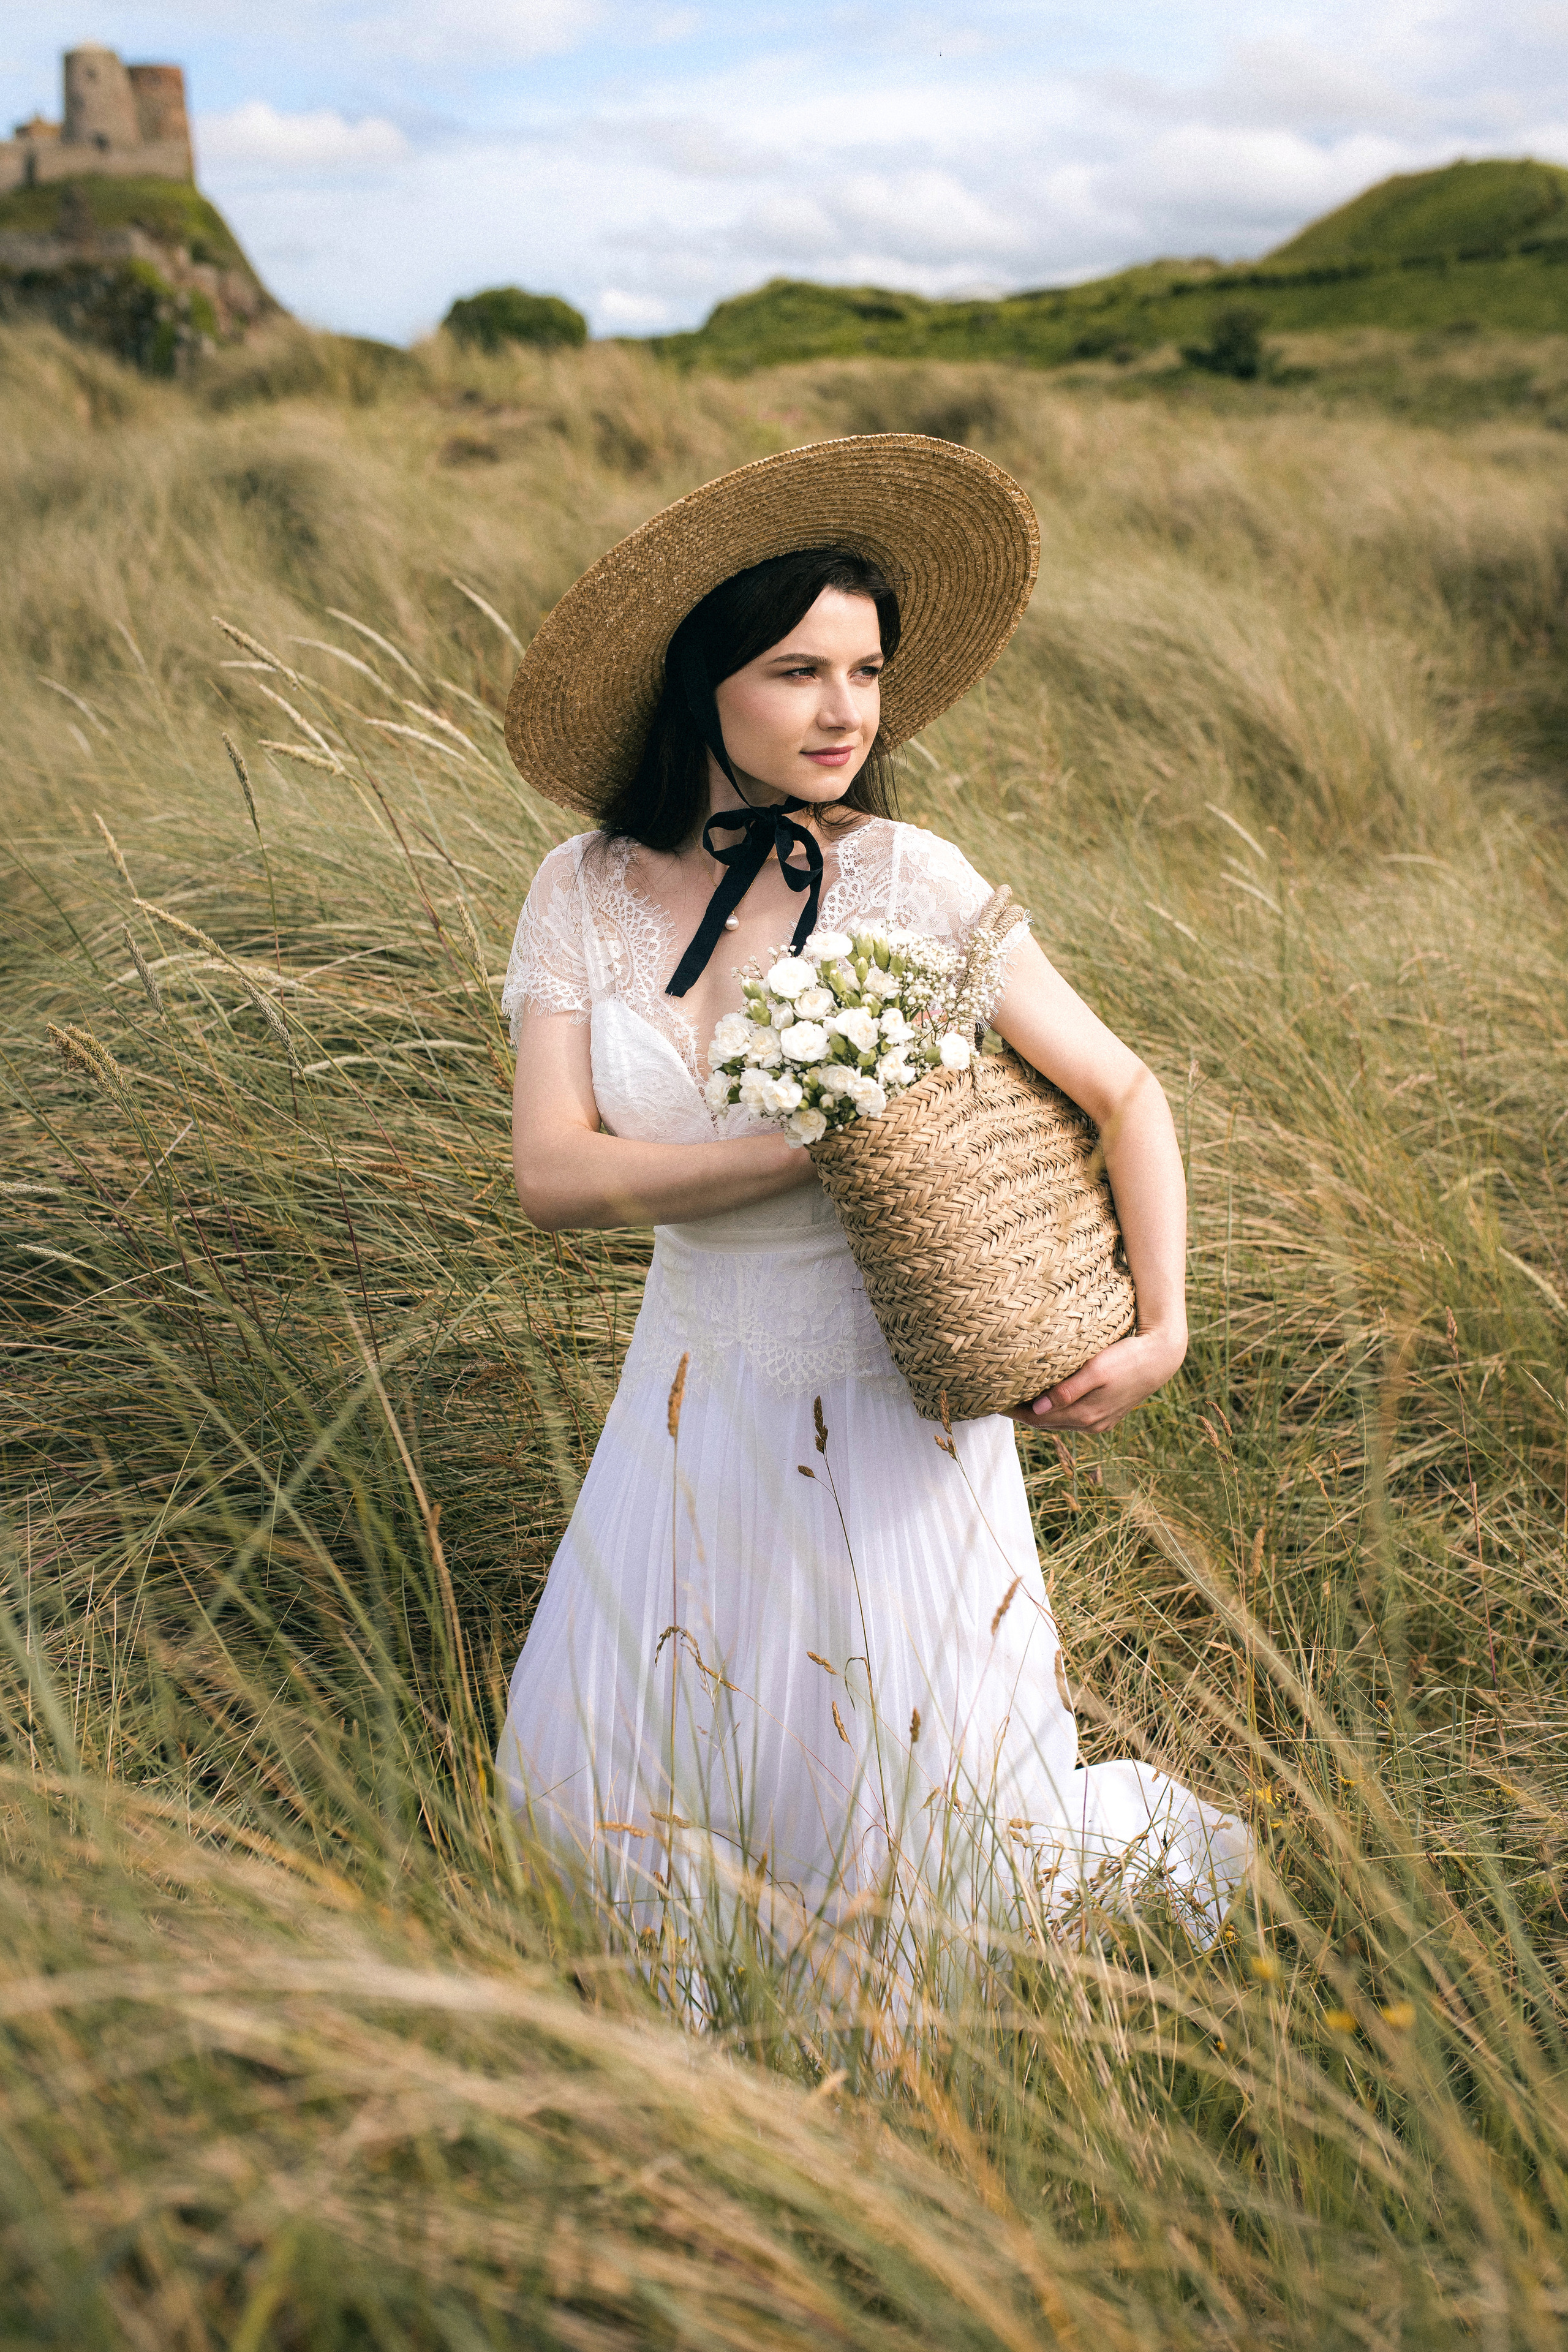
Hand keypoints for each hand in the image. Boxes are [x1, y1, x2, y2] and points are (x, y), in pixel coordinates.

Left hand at [1006, 1328, 1186, 1436]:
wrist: (1161, 1358)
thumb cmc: (1127, 1358)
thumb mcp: (1096, 1371)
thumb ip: (1067, 1391)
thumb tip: (1036, 1409)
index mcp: (1085, 1415)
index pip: (1037, 1419)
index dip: (1013, 1410)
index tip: (992, 1399)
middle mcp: (1089, 1424)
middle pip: (1044, 1423)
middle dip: (1020, 1413)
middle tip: (997, 1396)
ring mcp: (1098, 1422)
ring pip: (1057, 1421)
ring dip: (1035, 1413)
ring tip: (1015, 1398)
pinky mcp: (1105, 1414)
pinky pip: (1070, 1417)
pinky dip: (1053, 1411)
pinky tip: (1043, 1399)